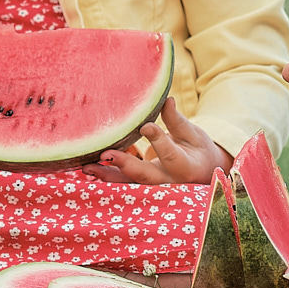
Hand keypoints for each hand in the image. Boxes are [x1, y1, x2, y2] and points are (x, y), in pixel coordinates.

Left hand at [85, 98, 232, 185]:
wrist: (201, 173)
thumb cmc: (197, 149)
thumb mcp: (192, 134)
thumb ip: (176, 120)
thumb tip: (167, 100)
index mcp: (185, 166)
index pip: (170, 154)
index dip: (158, 140)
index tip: (145, 126)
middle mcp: (167, 181)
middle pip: (145, 175)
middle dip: (125, 165)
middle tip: (105, 154)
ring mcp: (153, 187)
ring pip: (129, 183)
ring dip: (107, 175)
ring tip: (87, 167)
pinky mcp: (141, 186)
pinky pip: (122, 183)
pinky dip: (106, 177)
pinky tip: (88, 170)